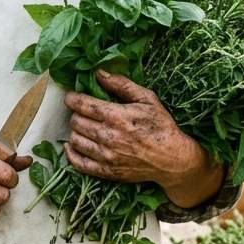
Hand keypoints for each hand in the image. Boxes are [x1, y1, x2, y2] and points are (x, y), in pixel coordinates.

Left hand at [63, 69, 223, 207]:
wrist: (172, 159)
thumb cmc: (161, 126)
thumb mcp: (147, 99)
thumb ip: (122, 84)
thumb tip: (99, 72)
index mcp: (117, 116)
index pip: (82, 104)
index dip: (72, 98)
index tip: (71, 96)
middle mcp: (108, 136)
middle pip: (76, 122)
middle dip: (76, 114)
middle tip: (83, 112)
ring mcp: (106, 156)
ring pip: (75, 140)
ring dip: (76, 132)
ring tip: (83, 127)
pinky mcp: (106, 171)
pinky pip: (78, 163)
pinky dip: (71, 154)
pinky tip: (73, 146)